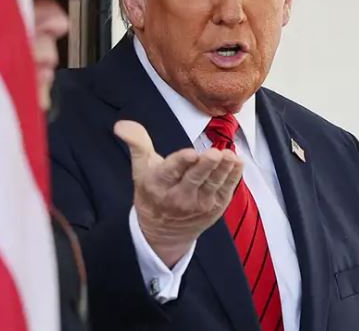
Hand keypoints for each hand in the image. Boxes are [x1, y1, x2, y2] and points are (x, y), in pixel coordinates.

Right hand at [114, 120, 242, 266]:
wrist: (164, 233)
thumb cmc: (153, 193)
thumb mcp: (141, 169)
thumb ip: (137, 143)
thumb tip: (121, 125)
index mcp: (158, 184)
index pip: (170, 171)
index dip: (181, 162)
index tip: (190, 153)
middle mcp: (179, 197)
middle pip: (195, 179)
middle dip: (205, 166)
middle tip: (215, 153)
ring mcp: (199, 204)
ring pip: (213, 184)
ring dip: (223, 170)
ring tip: (229, 156)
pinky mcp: (215, 208)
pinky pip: (226, 191)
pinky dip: (233, 177)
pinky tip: (237, 162)